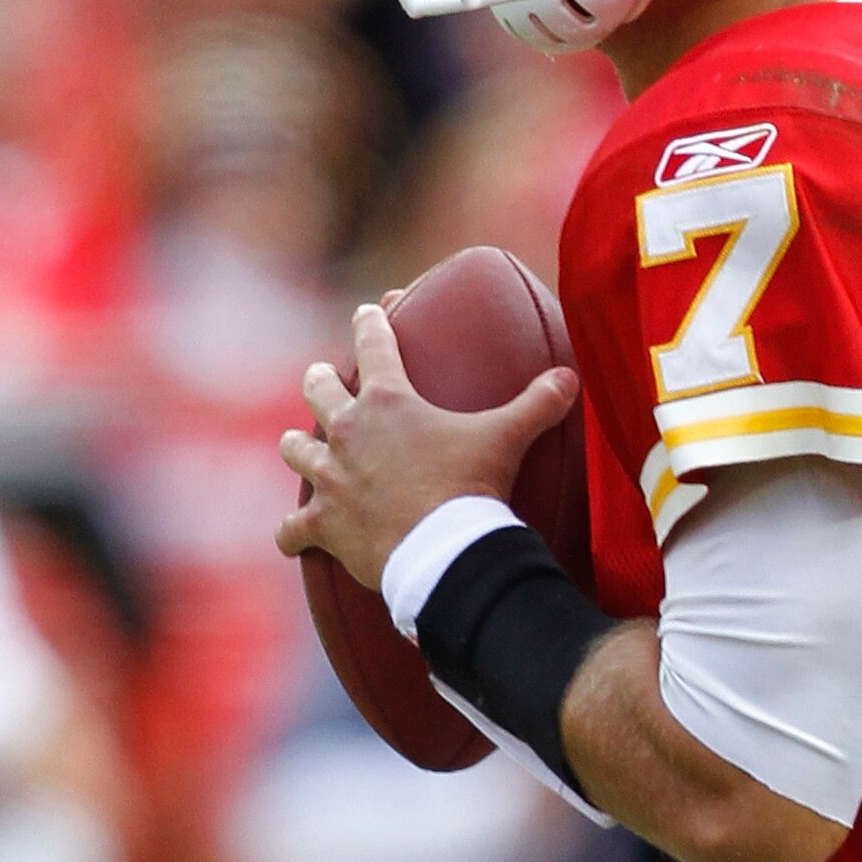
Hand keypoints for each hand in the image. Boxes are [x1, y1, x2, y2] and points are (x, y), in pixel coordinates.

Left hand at [277, 298, 579, 591]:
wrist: (443, 549)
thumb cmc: (471, 485)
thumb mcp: (507, 438)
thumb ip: (537, 405)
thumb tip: (570, 378)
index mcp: (387, 400)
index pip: (372, 342)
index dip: (371, 322)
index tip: (369, 312)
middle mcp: (347, 430)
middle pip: (316, 388)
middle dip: (319, 382)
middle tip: (322, 380)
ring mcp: (328, 477)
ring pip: (293, 449)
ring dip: (297, 447)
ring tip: (298, 446)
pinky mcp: (322, 523)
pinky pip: (292, 528)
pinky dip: (292, 533)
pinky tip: (292, 537)